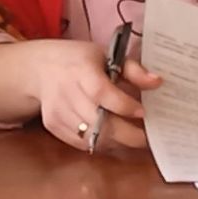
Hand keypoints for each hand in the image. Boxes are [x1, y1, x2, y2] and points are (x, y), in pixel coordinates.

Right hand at [0, 38, 160, 152]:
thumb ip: (133, 69)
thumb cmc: (79, 60)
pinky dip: (99, 143)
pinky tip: (112, 137)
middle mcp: (66, 91)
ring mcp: (57, 111)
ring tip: (132, 137)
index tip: (143, 113)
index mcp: (81, 70)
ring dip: (116, 141)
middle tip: (147, 137)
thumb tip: (157, 82)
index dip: (123, 106)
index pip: (101, 93)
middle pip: (98, 121)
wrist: (40, 69)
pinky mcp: (53, 125)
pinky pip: (81, 143)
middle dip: (127, 134)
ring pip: (91, 137)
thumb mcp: (106, 55)